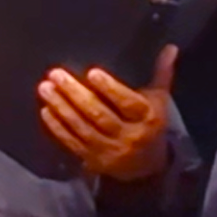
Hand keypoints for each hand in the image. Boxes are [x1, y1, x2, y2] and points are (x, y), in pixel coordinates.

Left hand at [38, 46, 177, 180]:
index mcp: (148, 119)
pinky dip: (59, 128)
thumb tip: (170, 48)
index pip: (128, 103)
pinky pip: (74, 143)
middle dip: (76, 94)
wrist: (149, 169)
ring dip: (62, 107)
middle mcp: (130, 136)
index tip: (92, 73)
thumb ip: (162, 74)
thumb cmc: (151, 125)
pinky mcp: (94, 160)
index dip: (110, 89)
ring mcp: (110, 150)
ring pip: (83, 128)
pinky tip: (47, 111)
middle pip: (100, 115)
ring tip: (45, 88)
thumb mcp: (160, 102)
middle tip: (56, 75)